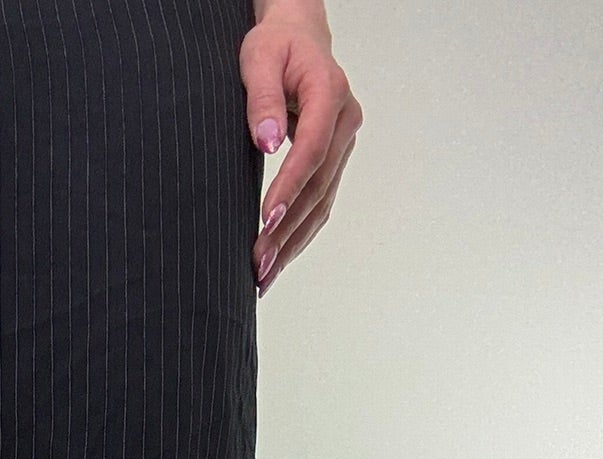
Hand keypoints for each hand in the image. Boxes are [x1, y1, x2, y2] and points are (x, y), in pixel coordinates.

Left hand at [240, 0, 362, 295]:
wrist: (298, 38)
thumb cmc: (276, 46)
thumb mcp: (259, 59)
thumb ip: (261, 98)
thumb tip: (267, 141)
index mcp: (330, 93)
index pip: (311, 150)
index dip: (290, 188)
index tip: (267, 219)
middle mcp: (344, 123)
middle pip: (318, 186)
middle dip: (288, 230)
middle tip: (258, 264)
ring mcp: (342, 144)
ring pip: (322, 202)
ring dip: (293, 243)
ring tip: (264, 276)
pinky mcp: (333, 160)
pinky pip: (320, 203)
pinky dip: (300, 234)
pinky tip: (279, 260)